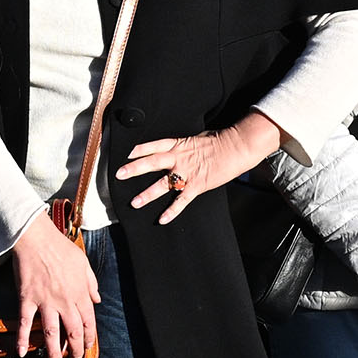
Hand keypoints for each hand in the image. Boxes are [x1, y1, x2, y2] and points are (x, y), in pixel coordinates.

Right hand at [6, 214, 100, 357]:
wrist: (36, 238)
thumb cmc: (60, 248)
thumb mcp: (84, 263)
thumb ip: (92, 283)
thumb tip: (98, 299)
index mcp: (80, 293)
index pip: (89, 322)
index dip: (89, 338)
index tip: (88, 347)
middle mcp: (65, 301)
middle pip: (73, 332)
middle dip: (76, 350)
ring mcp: (45, 302)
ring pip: (52, 334)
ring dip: (54, 353)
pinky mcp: (27, 299)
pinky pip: (25, 323)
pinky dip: (23, 339)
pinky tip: (22, 353)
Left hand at [114, 114, 277, 224]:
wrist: (237, 147)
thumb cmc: (219, 141)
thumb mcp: (197, 137)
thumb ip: (183, 145)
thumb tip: (174, 148)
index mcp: (179, 145)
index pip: (155, 145)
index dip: (140, 149)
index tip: (127, 153)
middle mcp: (179, 158)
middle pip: (152, 163)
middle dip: (135, 169)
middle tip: (120, 174)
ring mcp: (187, 173)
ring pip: (163, 184)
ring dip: (148, 194)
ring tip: (134, 203)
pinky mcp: (197, 185)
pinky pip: (181, 200)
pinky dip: (172, 211)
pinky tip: (162, 219)